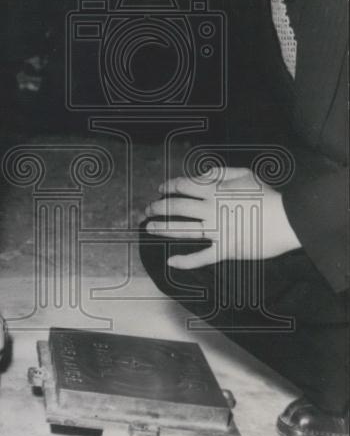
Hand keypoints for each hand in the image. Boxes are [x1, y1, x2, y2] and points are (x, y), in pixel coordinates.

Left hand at [144, 166, 300, 270]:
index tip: (161, 189)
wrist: (287, 219)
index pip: (184, 186)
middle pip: (177, 207)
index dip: (169, 186)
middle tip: (148, 210)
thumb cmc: (268, 196)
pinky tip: (171, 262)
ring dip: (163, 229)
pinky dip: (185, 261)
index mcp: (215, 190)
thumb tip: (200, 176)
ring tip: (149, 228)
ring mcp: (216, 230)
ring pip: (182, 230)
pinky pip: (201, 257)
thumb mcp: (246, 174)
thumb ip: (220, 173)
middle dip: (158, 208)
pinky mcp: (225, 249)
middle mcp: (211, 210)